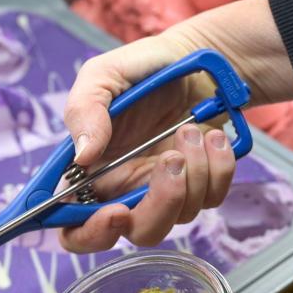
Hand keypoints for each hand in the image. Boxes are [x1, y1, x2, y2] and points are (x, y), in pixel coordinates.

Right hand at [59, 0, 292, 251]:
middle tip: (171, 161)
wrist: (196, 60)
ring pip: (179, 217)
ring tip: (191, 128)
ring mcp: (164, 191)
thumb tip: (82, 156)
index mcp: (90, 173)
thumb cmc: (142, 68)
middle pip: (136, 231)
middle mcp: (125, 189)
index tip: (115, 213)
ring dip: (193, 171)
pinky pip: (211, 197)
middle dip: (159, 205)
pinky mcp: (200, 186)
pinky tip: (211, 135)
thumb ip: (84, 111)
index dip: (89, 233)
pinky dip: (217, 166)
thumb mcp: (103, 76)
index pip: (75, 226)